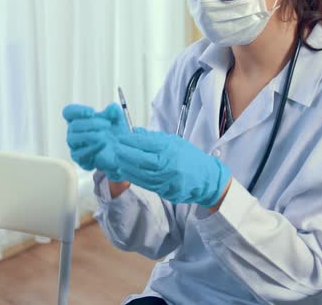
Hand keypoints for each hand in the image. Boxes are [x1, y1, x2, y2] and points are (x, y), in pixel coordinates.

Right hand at [62, 103, 127, 180]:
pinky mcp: (79, 158)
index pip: (68, 112)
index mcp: (78, 120)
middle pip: (73, 125)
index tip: (92, 112)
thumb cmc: (113, 134)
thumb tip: (112, 108)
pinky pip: (79, 154)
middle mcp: (73, 132)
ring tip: (105, 136)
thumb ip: (115, 112)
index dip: (77, 110)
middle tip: (107, 124)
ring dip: (90, 135)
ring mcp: (75, 146)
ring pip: (73, 138)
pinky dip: (91, 148)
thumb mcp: (117, 121)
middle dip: (91, 123)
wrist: (119, 153)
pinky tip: (103, 145)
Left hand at [116, 128, 231, 206]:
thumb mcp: (175, 142)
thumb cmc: (191, 159)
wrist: (207, 180)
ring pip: (141, 174)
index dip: (130, 141)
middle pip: (141, 159)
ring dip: (126, 167)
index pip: (146, 143)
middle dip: (125, 154)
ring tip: (116, 161)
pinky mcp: (165, 191)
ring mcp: (166, 180)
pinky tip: (126, 172)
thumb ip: (153, 138)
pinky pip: (145, 184)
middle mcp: (168, 165)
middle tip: (113, 149)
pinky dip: (134, 177)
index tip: (120, 137)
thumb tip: (134, 131)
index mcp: (171, 150)